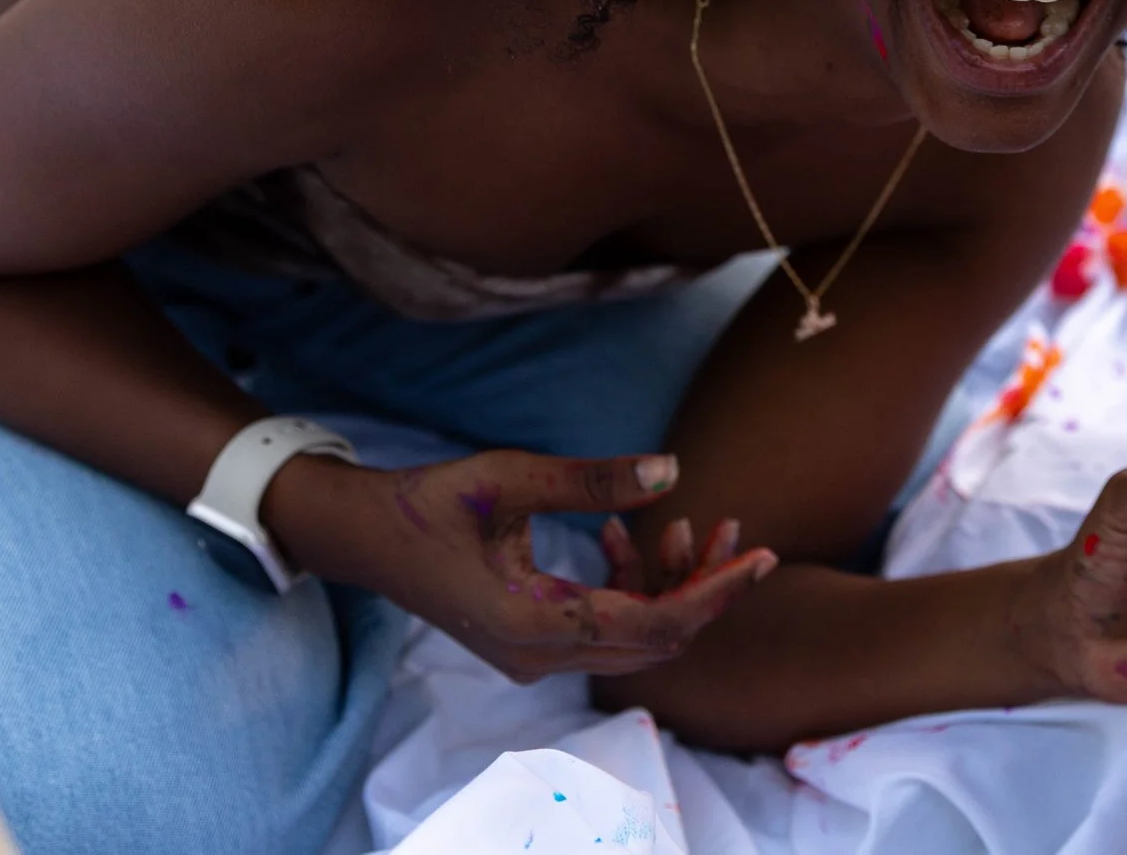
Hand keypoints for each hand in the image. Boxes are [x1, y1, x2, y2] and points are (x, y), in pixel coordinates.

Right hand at [274, 449, 775, 681]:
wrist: (363, 537)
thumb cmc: (427, 502)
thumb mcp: (509, 477)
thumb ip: (590, 480)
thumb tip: (674, 469)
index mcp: (533, 625)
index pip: (653, 626)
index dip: (714, 593)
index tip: (763, 557)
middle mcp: (538, 656)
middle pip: (653, 642)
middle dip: (704, 591)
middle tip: (743, 535)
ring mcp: (534, 656)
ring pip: (632, 638)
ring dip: (669, 587)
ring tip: (692, 525)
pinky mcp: (531, 642)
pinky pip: (603, 628)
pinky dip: (628, 586)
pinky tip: (621, 533)